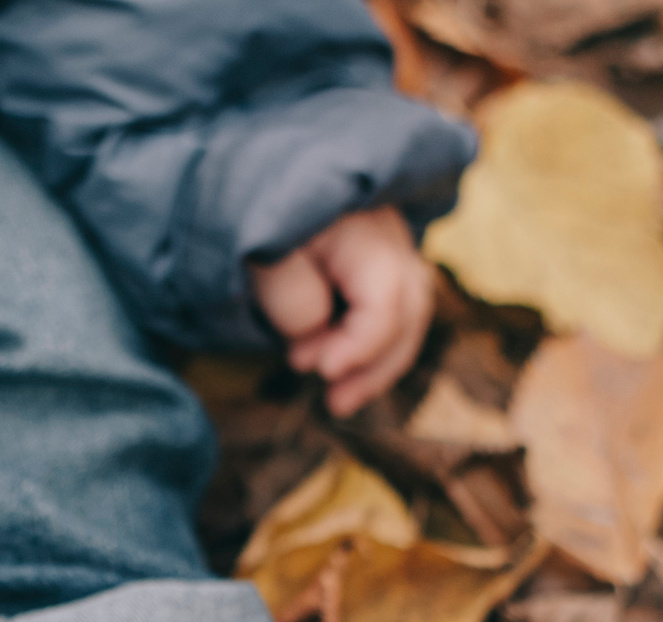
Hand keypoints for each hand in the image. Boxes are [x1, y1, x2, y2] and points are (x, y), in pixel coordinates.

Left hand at [249, 206, 435, 416]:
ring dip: (378, 363)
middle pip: (412, 310)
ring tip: (339, 400)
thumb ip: (292, 298)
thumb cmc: (254, 215)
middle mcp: (389, 235)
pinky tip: (338, 367)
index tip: (320, 371)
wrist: (250, 177)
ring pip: (410, 313)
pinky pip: (392, 308)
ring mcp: (389, 245)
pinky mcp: (376, 259)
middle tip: (334, 403)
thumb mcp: (259, 257)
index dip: (361, 345)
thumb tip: (317, 330)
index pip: (386, 299)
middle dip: (376, 366)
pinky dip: (371, 345)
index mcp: (363, 230)